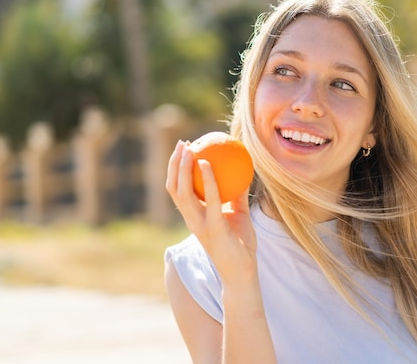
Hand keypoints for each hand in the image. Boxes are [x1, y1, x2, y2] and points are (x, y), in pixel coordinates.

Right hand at [165, 140, 257, 286]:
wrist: (242, 273)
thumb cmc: (241, 244)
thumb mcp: (239, 213)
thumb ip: (237, 194)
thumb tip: (242, 170)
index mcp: (194, 216)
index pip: (177, 189)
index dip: (175, 169)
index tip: (184, 150)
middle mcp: (191, 220)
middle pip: (174, 188)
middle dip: (174, 164)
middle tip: (183, 144)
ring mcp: (199, 225)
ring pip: (183, 192)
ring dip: (184, 168)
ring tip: (191, 149)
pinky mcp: (213, 228)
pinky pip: (209, 200)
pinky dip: (207, 180)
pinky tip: (208, 164)